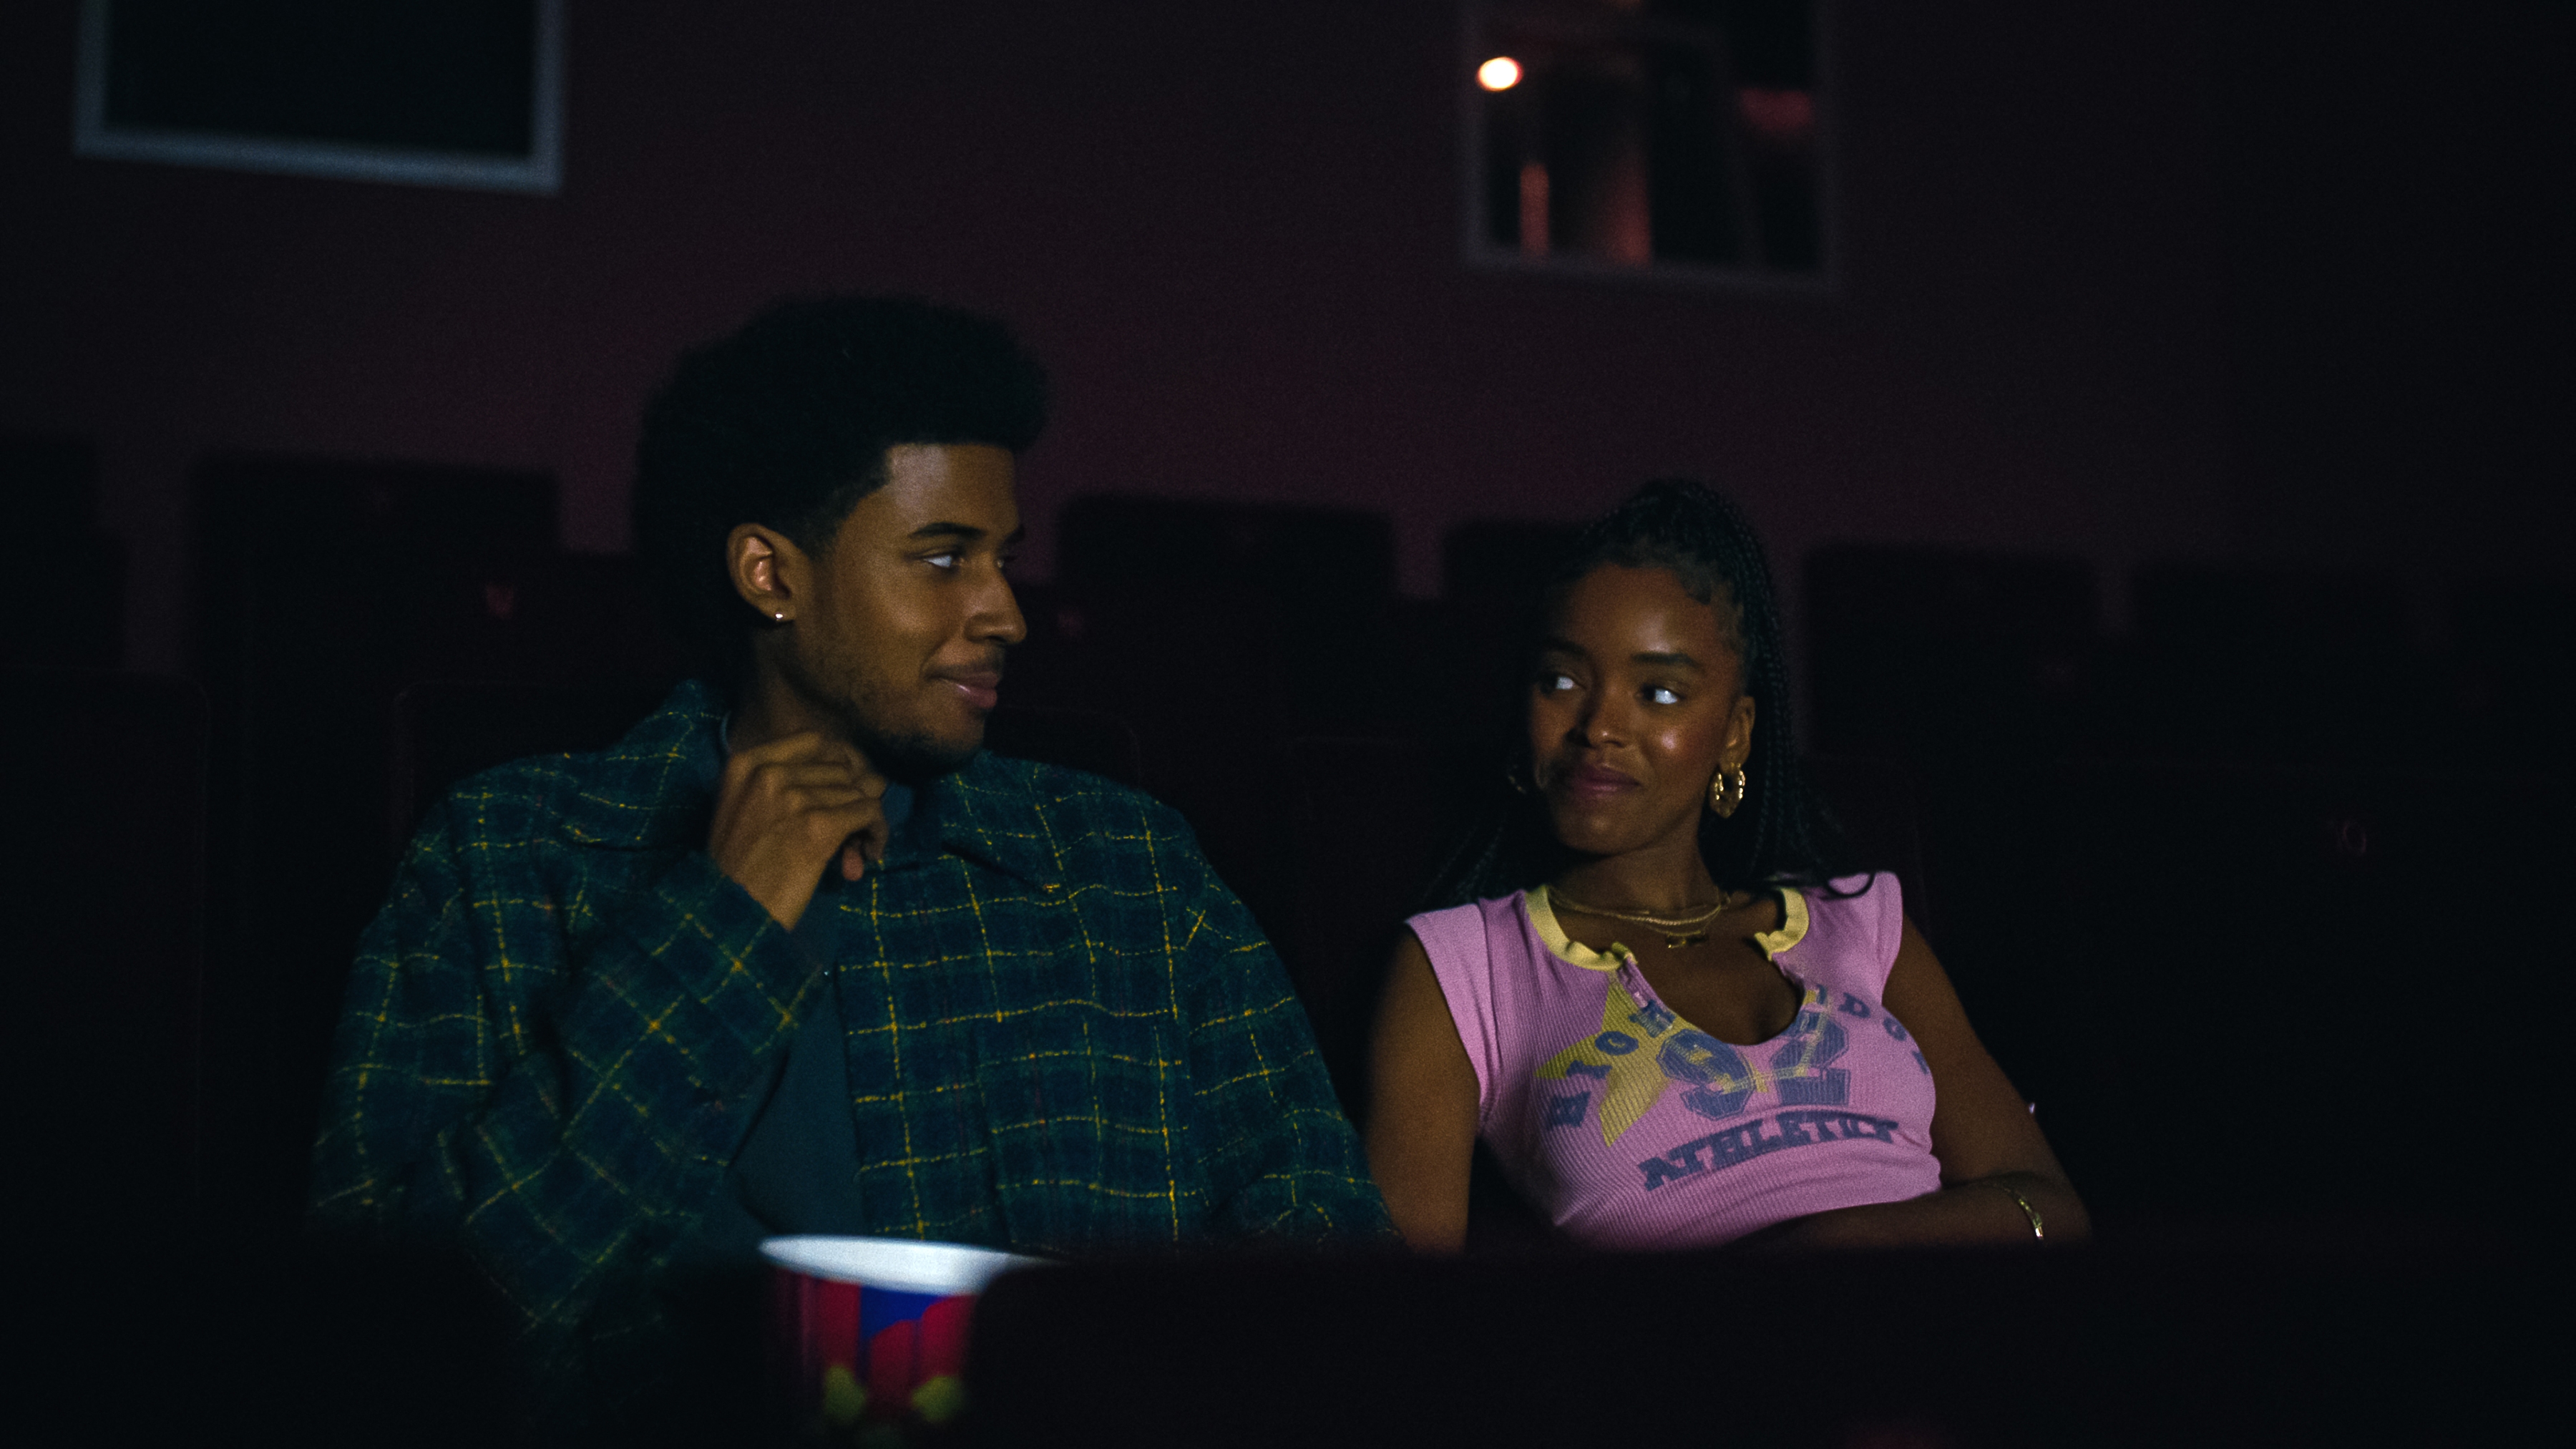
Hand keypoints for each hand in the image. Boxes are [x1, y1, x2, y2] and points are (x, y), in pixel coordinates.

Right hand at [706, 732, 887, 930]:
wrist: (727, 914)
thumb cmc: (739, 870)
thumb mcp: (744, 811)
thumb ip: (787, 783)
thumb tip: (863, 774)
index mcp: (746, 764)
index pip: (815, 741)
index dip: (839, 766)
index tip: (842, 793)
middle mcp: (768, 773)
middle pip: (841, 767)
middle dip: (852, 796)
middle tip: (851, 829)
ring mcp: (794, 797)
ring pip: (859, 790)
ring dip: (865, 820)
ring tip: (856, 849)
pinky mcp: (818, 826)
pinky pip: (870, 812)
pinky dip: (877, 832)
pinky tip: (867, 854)